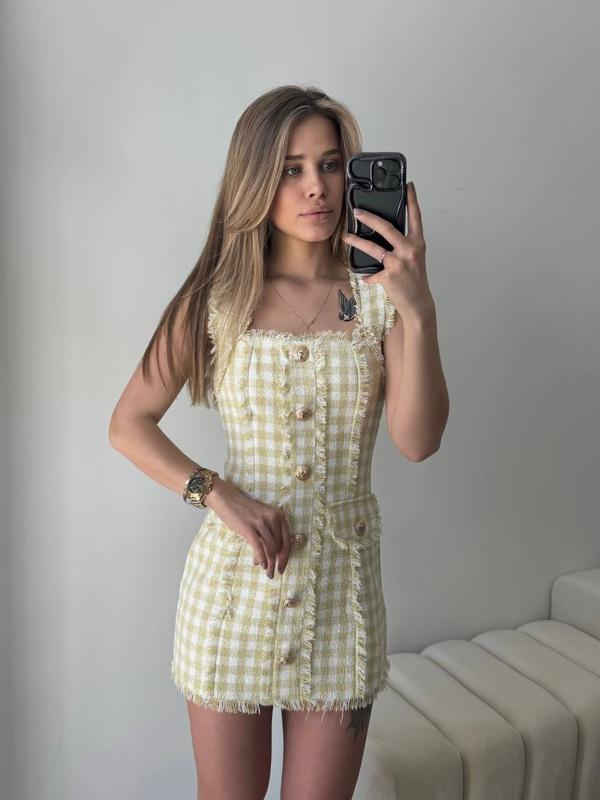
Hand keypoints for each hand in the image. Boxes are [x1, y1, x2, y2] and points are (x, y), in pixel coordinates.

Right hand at [205, 477, 290, 578]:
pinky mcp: (249, 527)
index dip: (285, 557)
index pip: (286, 541)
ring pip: (270, 548)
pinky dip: (260, 558)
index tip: (282, 568)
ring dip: (268, 563)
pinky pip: (258, 546)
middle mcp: (273, 518)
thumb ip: (267, 536)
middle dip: (276, 563)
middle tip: (272, 574)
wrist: (228, 500)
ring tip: (266, 571)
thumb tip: (268, 559)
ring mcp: (261, 522)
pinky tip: (259, 564)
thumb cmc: (244, 512)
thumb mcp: (261, 521)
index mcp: (279, 516)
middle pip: (279, 547)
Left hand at [342, 182, 433, 319]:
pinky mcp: (388, 275)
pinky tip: (365, 278)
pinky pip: (372, 273)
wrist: (418, 304)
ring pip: (373, 248)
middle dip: (370, 217)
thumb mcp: (414, 259)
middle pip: (387, 227)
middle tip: (357, 211)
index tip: (408, 185)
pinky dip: (368, 276)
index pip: (415, 217)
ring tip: (346, 237)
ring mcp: (398, 262)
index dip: (412, 200)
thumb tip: (386, 237)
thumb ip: (403, 246)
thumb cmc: (415, 281)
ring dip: (357, 241)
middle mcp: (409, 250)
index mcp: (417, 243)